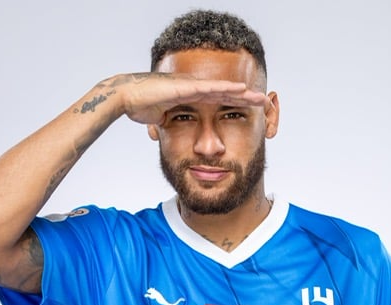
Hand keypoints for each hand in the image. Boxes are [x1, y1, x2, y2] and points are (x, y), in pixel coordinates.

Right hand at [105, 72, 271, 124]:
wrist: (125, 97)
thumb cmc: (140, 106)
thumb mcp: (162, 119)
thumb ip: (169, 123)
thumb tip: (167, 133)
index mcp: (191, 97)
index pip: (219, 102)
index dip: (236, 105)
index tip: (251, 111)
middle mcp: (194, 89)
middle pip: (226, 94)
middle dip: (246, 99)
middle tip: (265, 103)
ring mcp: (191, 86)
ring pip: (223, 90)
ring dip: (243, 93)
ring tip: (261, 97)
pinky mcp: (185, 87)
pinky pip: (210, 89)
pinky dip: (227, 89)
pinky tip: (241, 90)